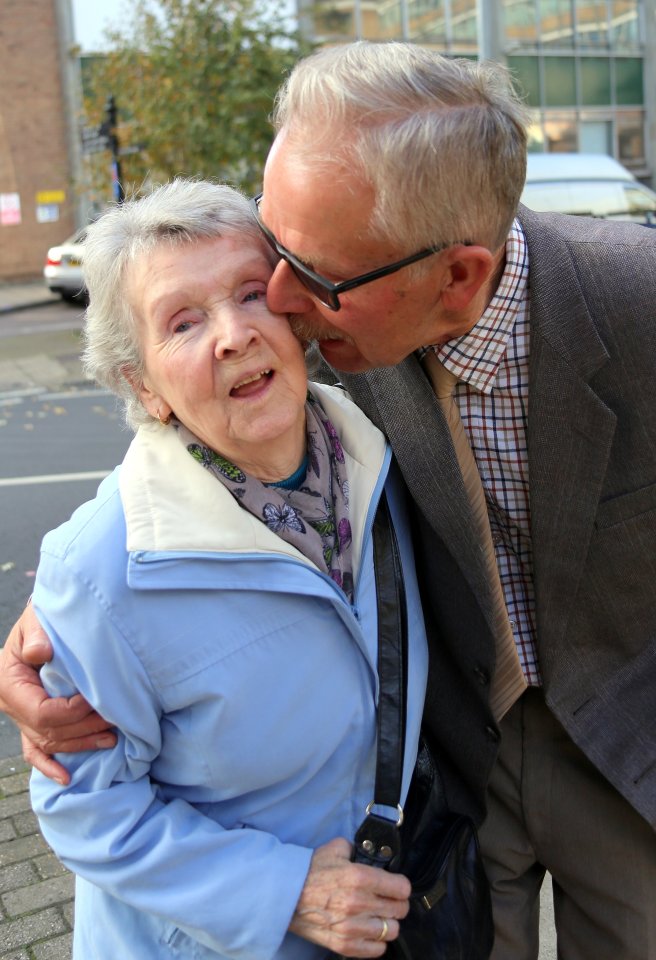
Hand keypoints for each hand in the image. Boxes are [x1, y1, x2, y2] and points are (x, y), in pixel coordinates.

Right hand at [0, 603, 115, 784]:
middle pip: (49, 731)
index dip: (71, 712)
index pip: (42, 712)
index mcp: (10, 684)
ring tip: (112, 740)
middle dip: (84, 729)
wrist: (36, 627)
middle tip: (116, 721)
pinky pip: (34, 752)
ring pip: (49, 743)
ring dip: (80, 744)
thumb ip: (37, 635)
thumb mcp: (34, 620)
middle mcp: (12, 706)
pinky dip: (50, 766)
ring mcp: (19, 718)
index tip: (96, 699)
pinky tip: (67, 778)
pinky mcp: (29, 723)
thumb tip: (41, 653)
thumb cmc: (39, 621)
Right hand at [289, 838, 409, 956]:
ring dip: (387, 923)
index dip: (401, 886)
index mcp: (360, 877)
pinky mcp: (345, 945)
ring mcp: (353, 927)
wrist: (287, 895)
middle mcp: (360, 903)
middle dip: (396, 904)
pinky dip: (376, 942)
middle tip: (387, 901)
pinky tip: (368, 931)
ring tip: (378, 917)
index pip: (402, 888)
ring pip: (391, 931)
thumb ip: (356, 849)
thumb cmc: (310, 871)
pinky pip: (377, 950)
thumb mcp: (335, 849)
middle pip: (399, 910)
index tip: (396, 886)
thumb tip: (370, 853)